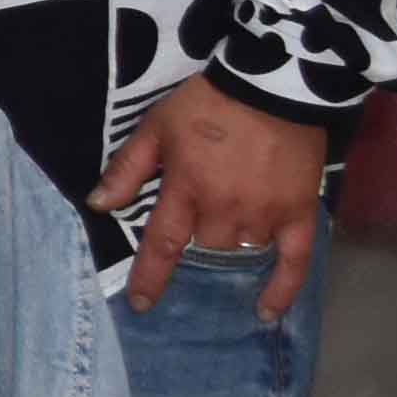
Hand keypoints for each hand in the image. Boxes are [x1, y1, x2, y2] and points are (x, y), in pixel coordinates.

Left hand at [91, 72, 322, 317]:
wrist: (271, 85)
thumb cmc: (207, 103)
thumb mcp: (156, 128)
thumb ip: (127, 169)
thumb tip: (97, 205)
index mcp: (186, 190)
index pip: (162, 245)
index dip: (150, 278)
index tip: (141, 304)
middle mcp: (224, 210)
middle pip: (205, 246)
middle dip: (197, 237)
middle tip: (201, 213)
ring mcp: (264, 214)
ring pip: (241, 250)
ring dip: (231, 244)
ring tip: (230, 223)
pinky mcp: (299, 212)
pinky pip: (294, 260)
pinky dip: (282, 289)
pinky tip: (266, 312)